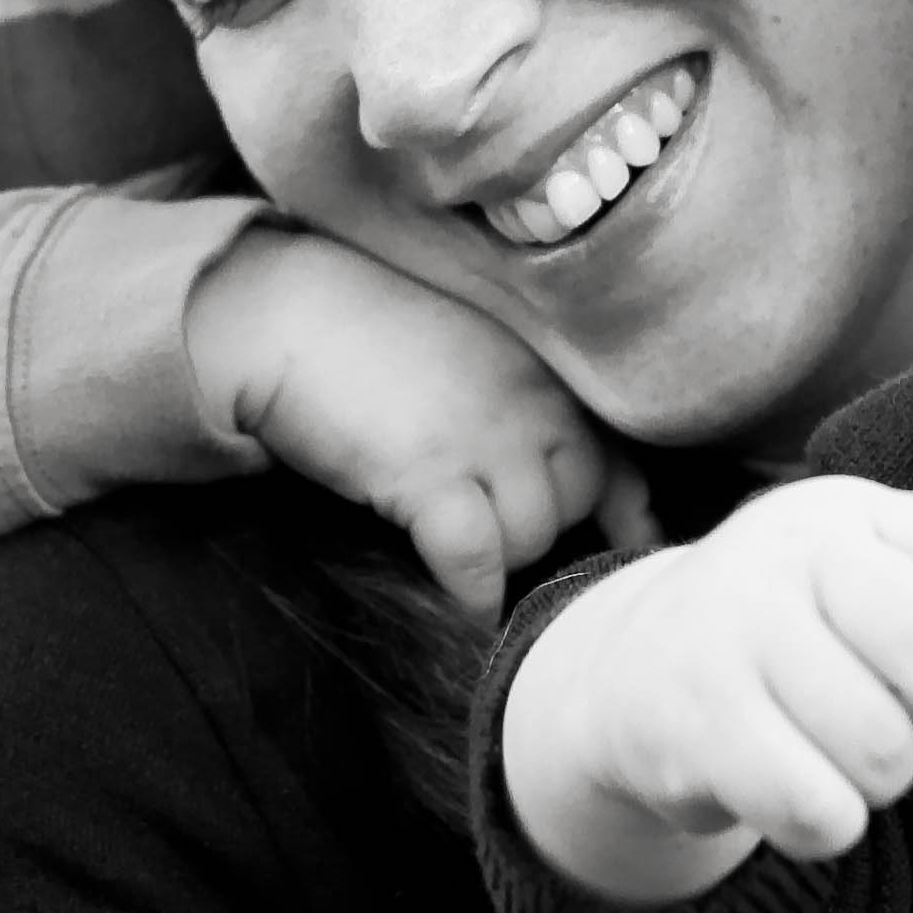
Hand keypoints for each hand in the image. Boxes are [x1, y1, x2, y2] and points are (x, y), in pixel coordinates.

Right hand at [184, 226, 651, 617]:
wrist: (284, 310)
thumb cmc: (361, 329)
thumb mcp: (466, 350)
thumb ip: (515, 398)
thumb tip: (536, 473)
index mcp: (541, 368)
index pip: (616, 454)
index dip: (627, 512)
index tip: (629, 549)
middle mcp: (531, 399)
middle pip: (577, 502)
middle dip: (543, 532)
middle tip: (492, 537)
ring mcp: (486, 437)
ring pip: (532, 537)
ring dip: (500, 560)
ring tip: (456, 554)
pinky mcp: (431, 476)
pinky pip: (478, 560)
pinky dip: (472, 593)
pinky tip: (458, 602)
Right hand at [502, 478, 912, 900]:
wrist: (635, 671)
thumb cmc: (793, 632)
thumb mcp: (861, 575)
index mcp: (846, 510)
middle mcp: (784, 552)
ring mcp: (730, 632)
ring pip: (879, 745)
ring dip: (886, 779)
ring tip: (852, 760)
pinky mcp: (693, 724)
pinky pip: (815, 808)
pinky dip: (829, 826)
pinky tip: (805, 798)